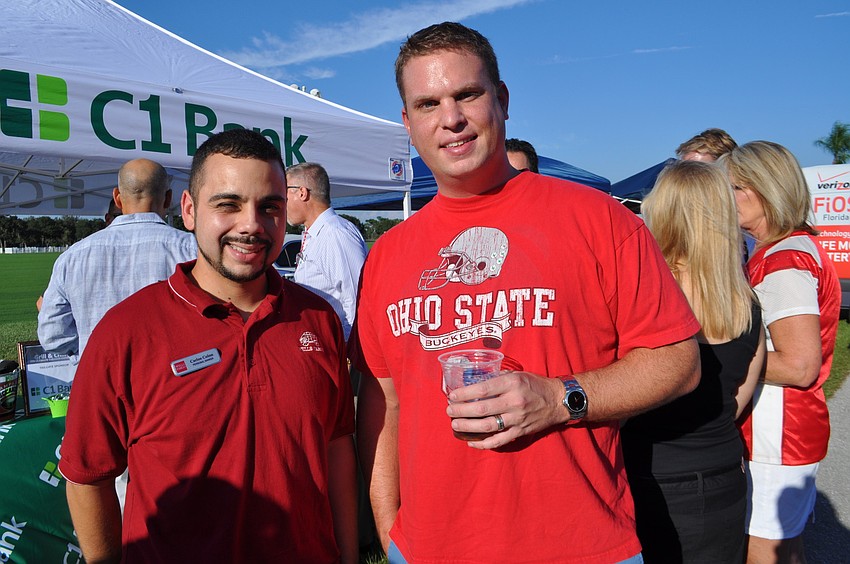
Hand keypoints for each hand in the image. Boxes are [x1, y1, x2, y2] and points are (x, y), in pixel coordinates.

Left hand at [445, 371, 566, 448]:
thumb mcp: (517, 375)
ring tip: (455, 425)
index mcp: (512, 384)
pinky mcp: (520, 432)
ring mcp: (517, 419)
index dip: (464, 394)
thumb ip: (497, 379)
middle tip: (450, 411)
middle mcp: (514, 401)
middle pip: (482, 408)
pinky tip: (471, 442)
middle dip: (461, 411)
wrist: (558, 400)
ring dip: (468, 427)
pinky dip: (483, 444)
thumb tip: (474, 384)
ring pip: (487, 426)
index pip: (483, 389)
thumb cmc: (535, 385)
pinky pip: (498, 441)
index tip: (452, 396)